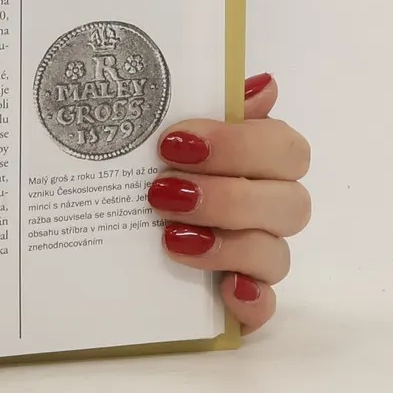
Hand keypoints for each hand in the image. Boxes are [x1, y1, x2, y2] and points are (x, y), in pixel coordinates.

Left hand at [150, 71, 310, 334]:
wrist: (102, 226)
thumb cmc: (150, 162)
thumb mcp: (166, 123)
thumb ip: (212, 100)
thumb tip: (263, 84)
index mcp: (261, 158)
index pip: (285, 148)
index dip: (237, 145)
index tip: (173, 142)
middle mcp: (269, 207)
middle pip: (290, 204)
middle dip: (227, 197)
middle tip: (162, 192)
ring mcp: (258, 257)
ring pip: (277, 255)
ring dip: (228, 244)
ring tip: (170, 239)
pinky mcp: (242, 299)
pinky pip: (266, 308)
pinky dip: (252, 301)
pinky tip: (226, 291)